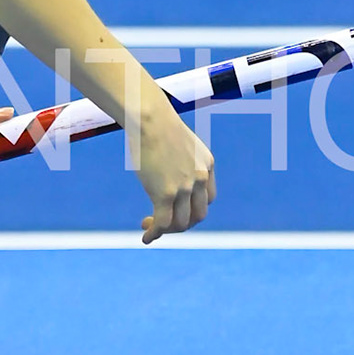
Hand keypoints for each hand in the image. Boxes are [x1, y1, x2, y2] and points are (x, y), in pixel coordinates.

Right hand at [137, 99, 215, 241]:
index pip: (208, 199)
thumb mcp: (179, 143)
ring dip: (166, 230)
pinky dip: (154, 233)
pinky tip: (146, 237)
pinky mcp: (165, 193)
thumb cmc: (157, 125)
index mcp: (207, 165)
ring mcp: (184, 187)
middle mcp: (201, 178)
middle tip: (161, 221)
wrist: (149, 118)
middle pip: (198, 215)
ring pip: (181, 223)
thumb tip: (167, 171)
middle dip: (181, 223)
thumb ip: (181, 159)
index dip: (193, 209)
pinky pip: (162, 223)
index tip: (175, 209)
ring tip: (149, 226)